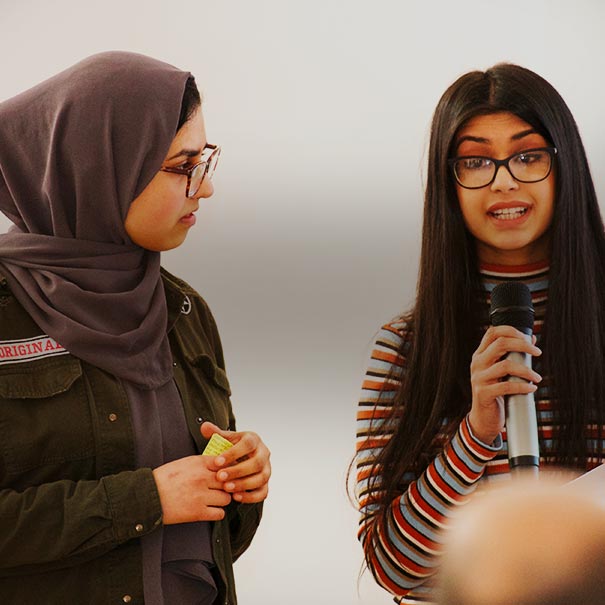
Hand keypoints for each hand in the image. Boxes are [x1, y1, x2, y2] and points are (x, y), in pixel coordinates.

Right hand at [152, 455, 231, 523]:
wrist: (146, 497)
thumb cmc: (163, 480)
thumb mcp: (183, 463)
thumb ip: (201, 464)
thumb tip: (219, 466)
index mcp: (198, 463)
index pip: (225, 463)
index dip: (226, 471)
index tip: (224, 476)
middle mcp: (202, 477)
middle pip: (228, 481)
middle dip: (225, 486)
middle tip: (219, 490)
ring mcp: (201, 495)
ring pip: (226, 498)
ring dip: (221, 500)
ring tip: (213, 501)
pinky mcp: (198, 512)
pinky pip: (220, 513)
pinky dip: (216, 513)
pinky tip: (209, 510)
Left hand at [201, 422, 270, 503]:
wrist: (241, 458)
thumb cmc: (232, 448)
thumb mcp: (225, 439)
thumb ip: (215, 433)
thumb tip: (204, 426)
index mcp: (254, 440)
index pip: (248, 444)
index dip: (233, 453)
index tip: (217, 461)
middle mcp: (264, 453)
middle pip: (256, 463)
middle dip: (238, 471)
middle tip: (220, 477)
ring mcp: (266, 469)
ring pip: (261, 478)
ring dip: (244, 484)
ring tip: (226, 488)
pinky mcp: (266, 483)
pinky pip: (262, 492)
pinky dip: (250, 496)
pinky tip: (235, 496)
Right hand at [468, 326, 541, 444]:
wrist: (484, 418)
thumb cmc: (496, 392)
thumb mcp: (502, 371)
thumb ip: (513, 355)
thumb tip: (532, 339)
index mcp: (480, 355)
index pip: (492, 332)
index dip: (511, 331)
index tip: (528, 339)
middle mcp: (477, 363)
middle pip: (500, 344)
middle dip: (523, 345)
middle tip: (538, 353)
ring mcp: (478, 378)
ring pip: (505, 365)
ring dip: (526, 370)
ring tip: (537, 377)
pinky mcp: (483, 393)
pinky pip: (506, 386)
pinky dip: (522, 386)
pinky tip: (531, 388)